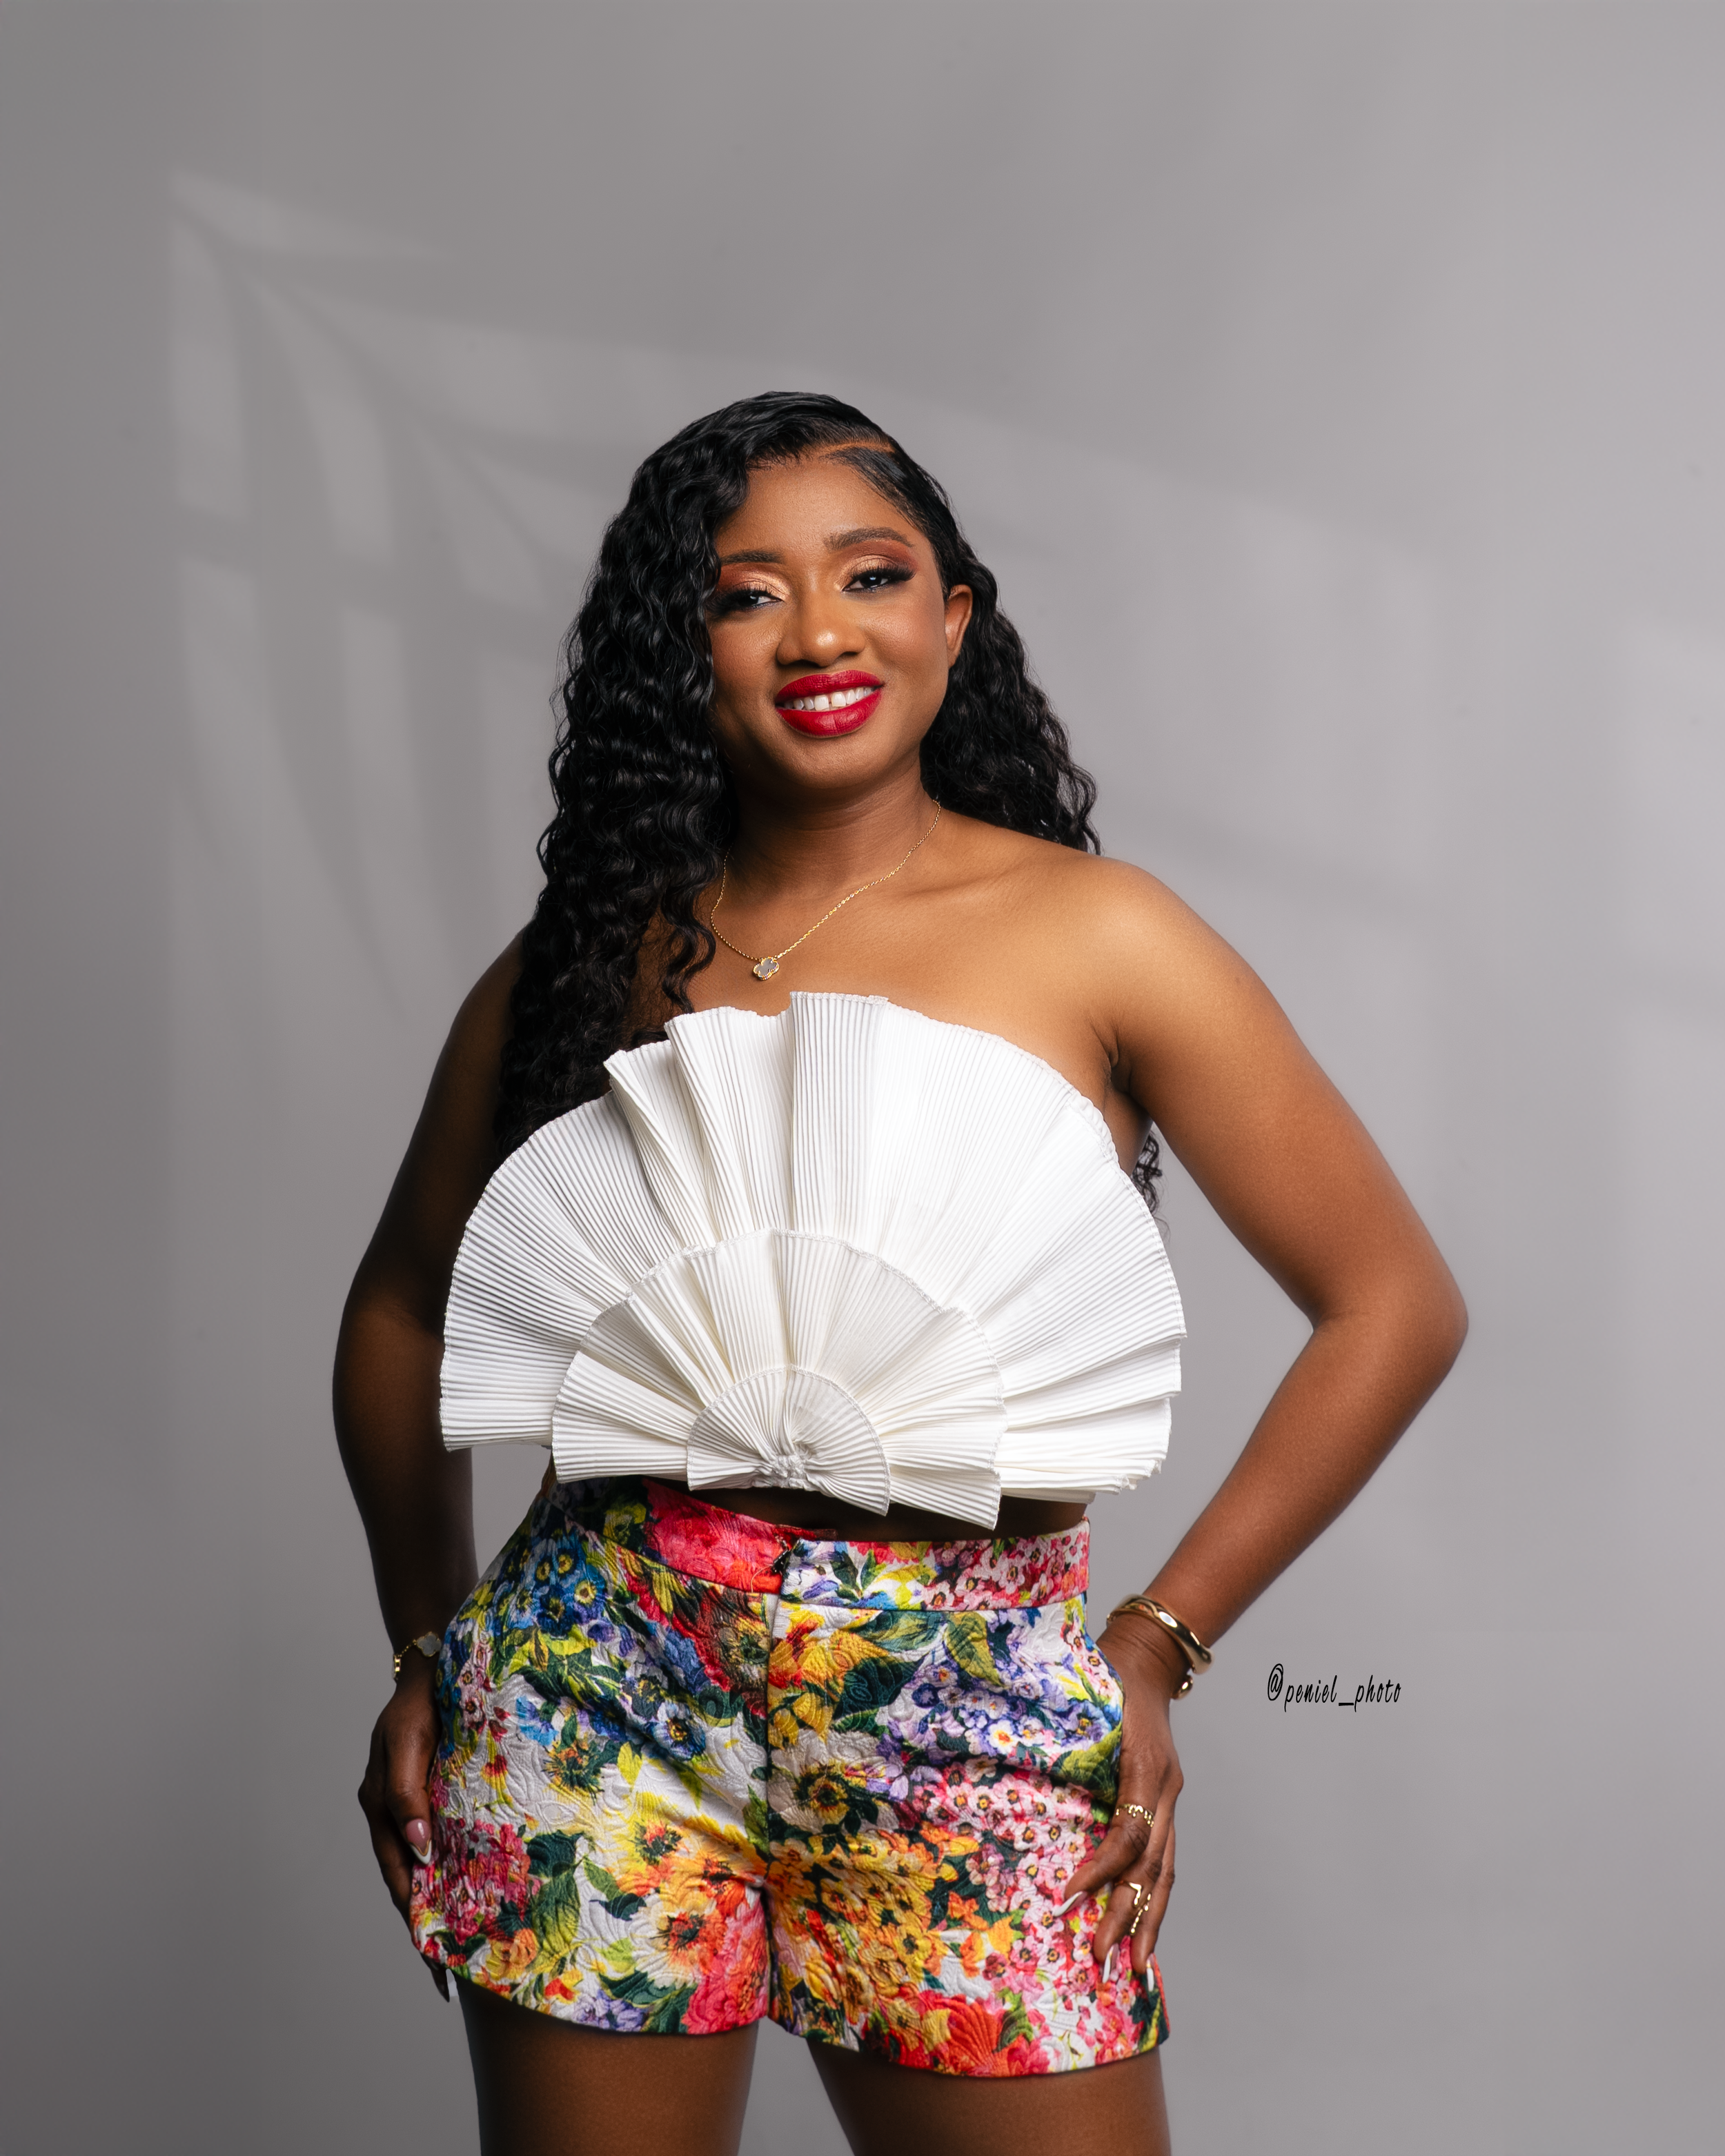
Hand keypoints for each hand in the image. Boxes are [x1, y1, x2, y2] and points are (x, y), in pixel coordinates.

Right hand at [357, 1653, 448, 1996]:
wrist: (433, 1665)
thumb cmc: (420, 1700)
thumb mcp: (408, 1741)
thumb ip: (409, 1792)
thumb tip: (418, 1848)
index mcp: (380, 1807)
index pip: (398, 1877)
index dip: (414, 1920)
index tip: (433, 1961)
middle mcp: (393, 1814)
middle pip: (407, 1884)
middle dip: (426, 1929)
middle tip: (450, 1977)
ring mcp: (412, 1807)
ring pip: (423, 1870)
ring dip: (440, 1906)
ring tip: (462, 1950)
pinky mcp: (433, 1796)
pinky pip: (438, 1845)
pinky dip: (449, 1875)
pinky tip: (470, 1893)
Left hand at [1064, 1617, 1186, 1977]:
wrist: (1146, 1660)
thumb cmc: (1108, 1677)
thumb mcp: (1087, 1702)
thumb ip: (1059, 1739)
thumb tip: (1008, 1770)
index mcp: (1146, 1766)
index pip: (1128, 1832)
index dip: (1100, 1867)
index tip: (1067, 1895)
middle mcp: (1165, 1789)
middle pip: (1151, 1866)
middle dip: (1127, 1915)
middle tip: (1099, 1956)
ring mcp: (1170, 1799)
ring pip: (1165, 1872)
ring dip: (1149, 1920)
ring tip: (1136, 1966)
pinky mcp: (1165, 1805)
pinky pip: (1163, 1861)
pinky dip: (1154, 1898)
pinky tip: (1143, 1929)